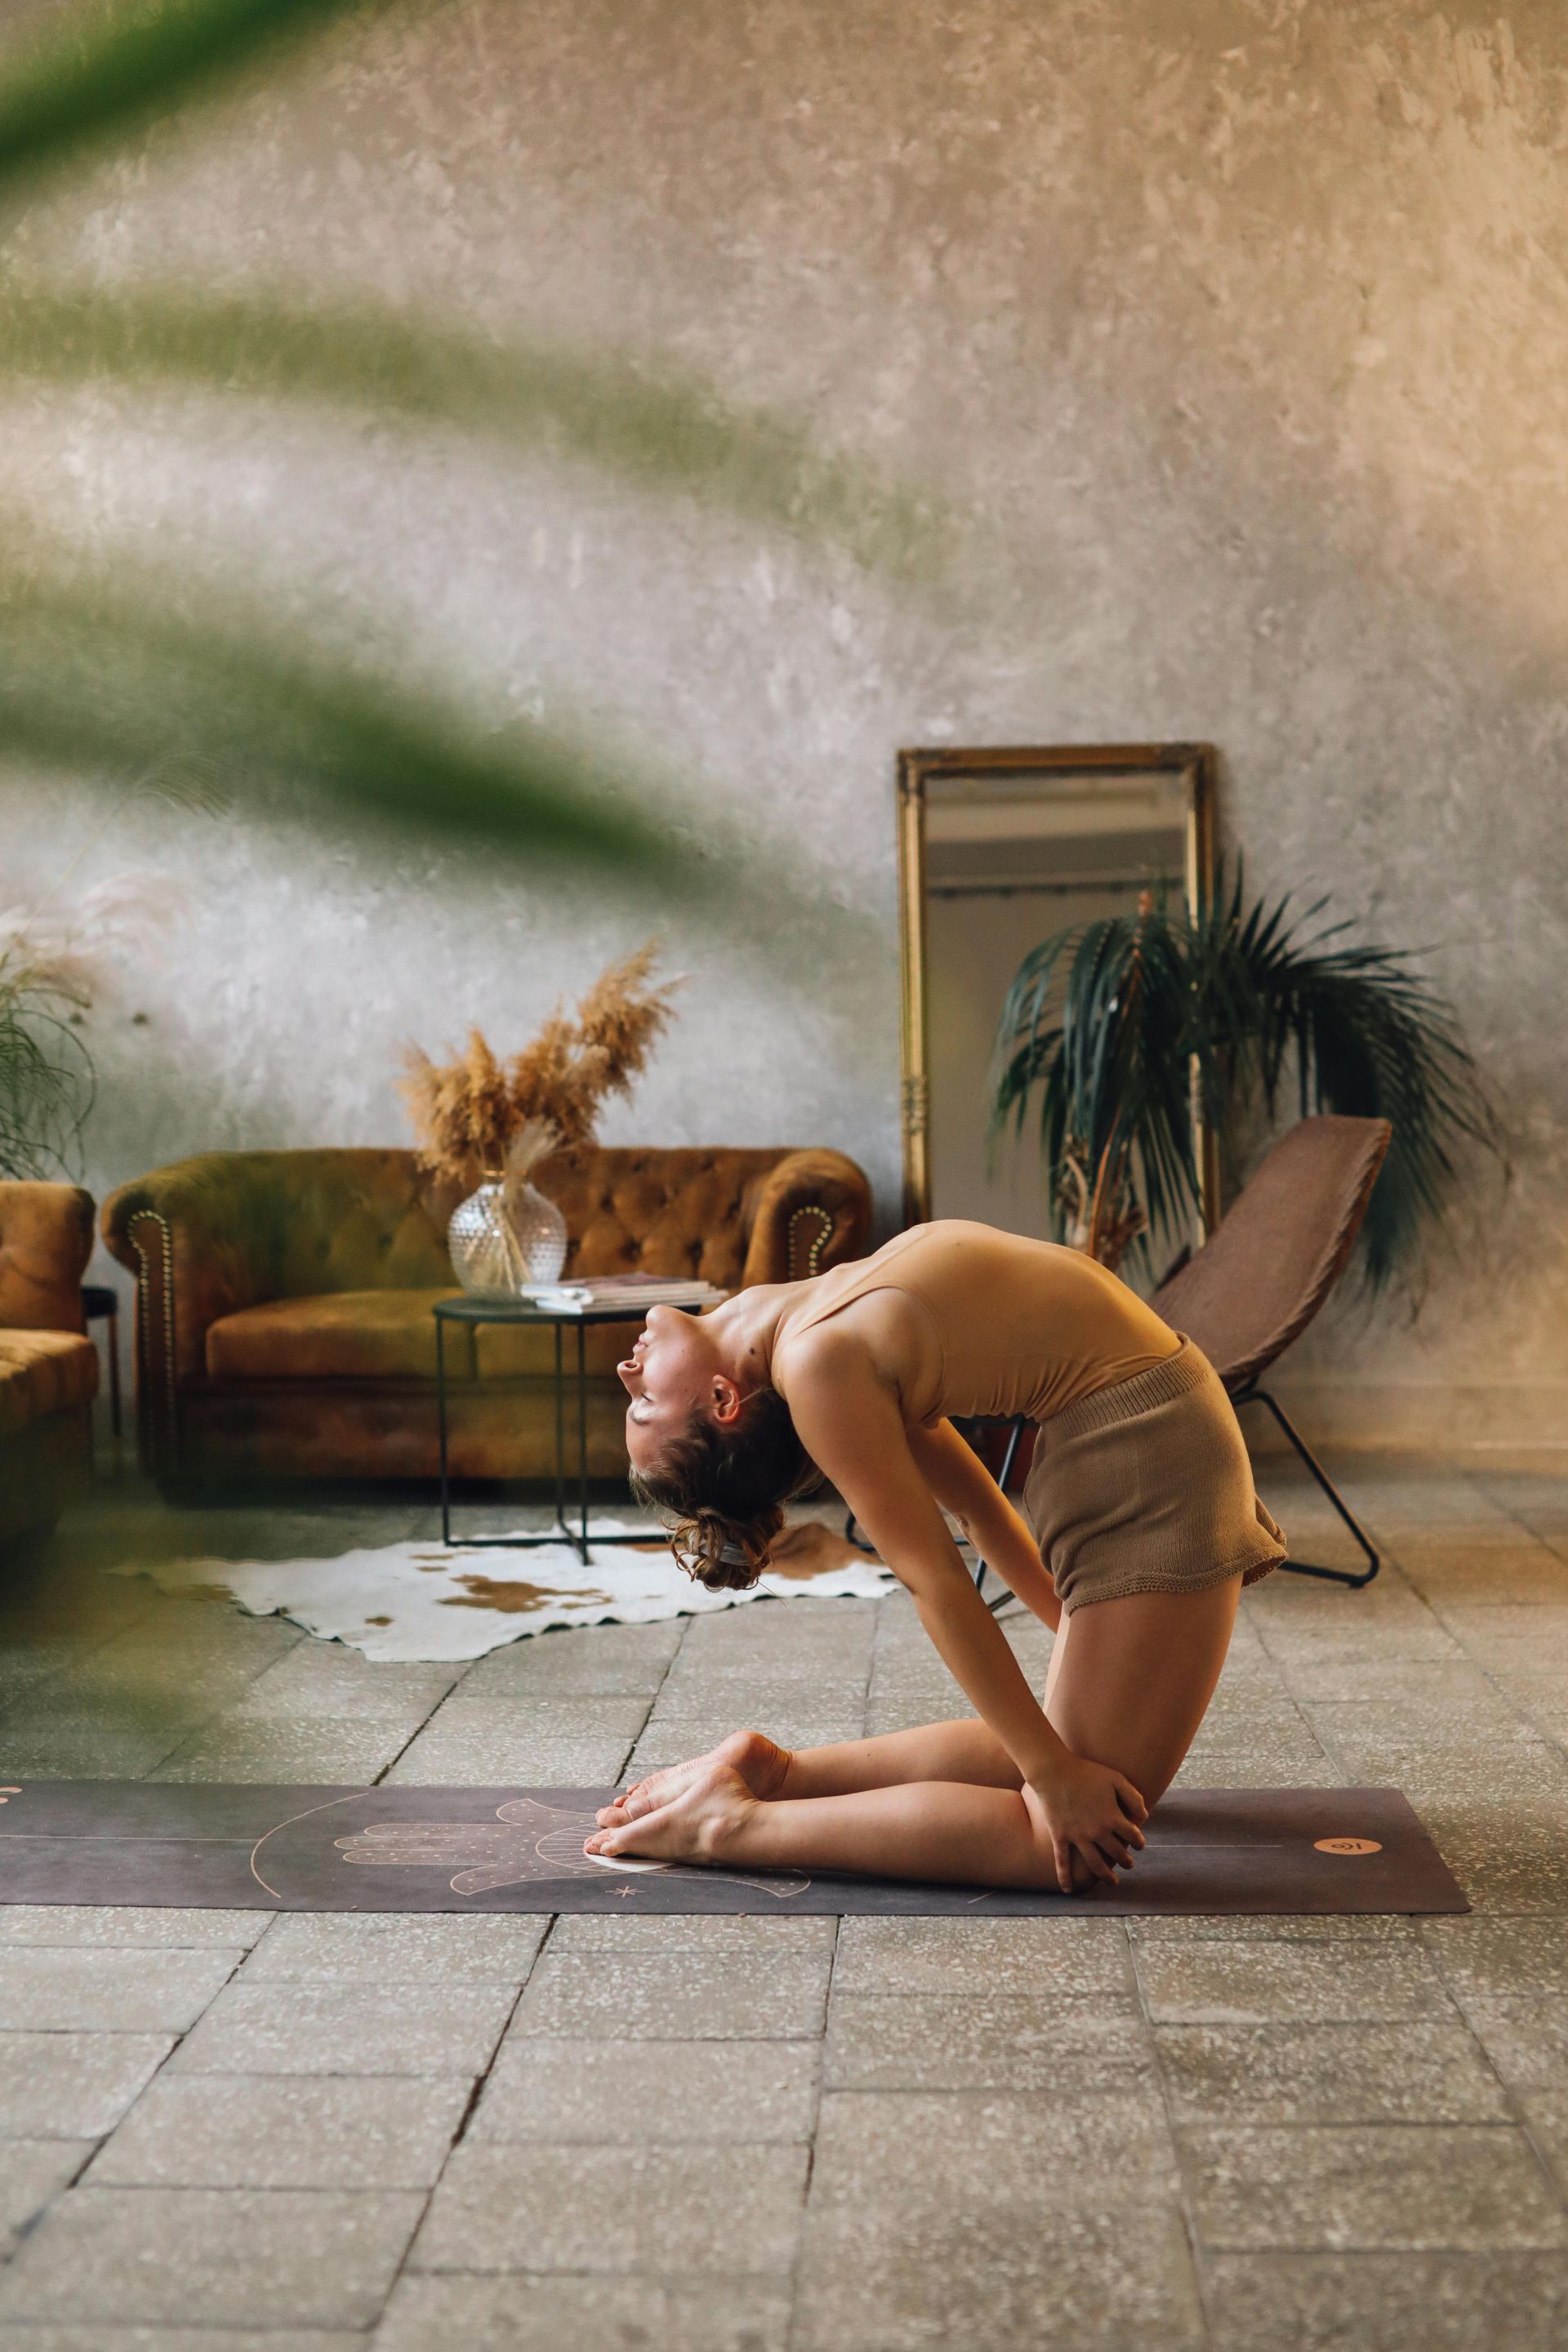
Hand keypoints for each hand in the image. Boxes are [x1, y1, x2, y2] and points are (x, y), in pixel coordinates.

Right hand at [1026, 1757, 1146, 1893]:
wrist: (1054, 1771)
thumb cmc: (1086, 1772)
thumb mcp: (1116, 1779)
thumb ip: (1134, 1797)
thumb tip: (1144, 1817)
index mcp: (1112, 1818)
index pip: (1133, 1837)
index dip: (1139, 1841)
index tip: (1139, 1843)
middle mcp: (1097, 1832)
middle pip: (1116, 1853)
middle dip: (1126, 1861)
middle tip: (1129, 1864)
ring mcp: (1077, 1837)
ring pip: (1095, 1864)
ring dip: (1106, 1876)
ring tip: (1113, 1882)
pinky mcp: (1060, 1837)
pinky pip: (1062, 1862)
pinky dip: (1065, 1878)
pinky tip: (1069, 1890)